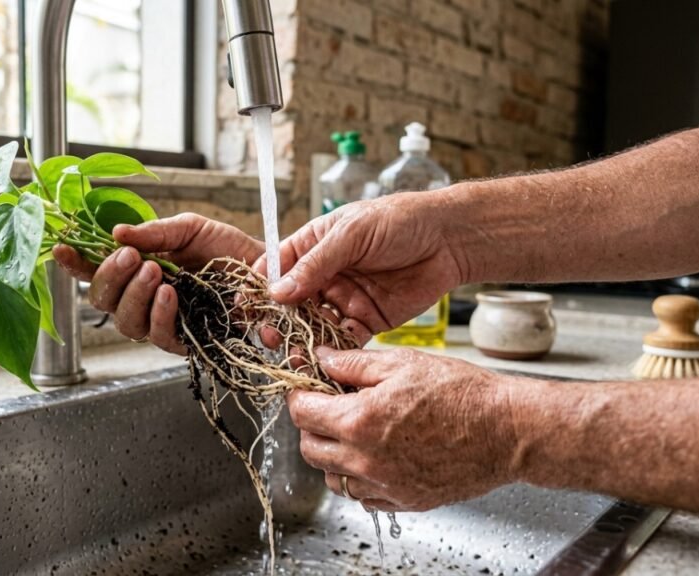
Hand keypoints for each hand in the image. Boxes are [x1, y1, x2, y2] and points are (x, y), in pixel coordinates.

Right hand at [53, 213, 262, 353]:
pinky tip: (169, 295)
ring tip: (154, 273)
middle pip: (102, 300)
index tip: (62, 248)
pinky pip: (158, 336)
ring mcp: (160, 322)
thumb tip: (116, 235)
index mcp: (136, 270)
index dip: (75, 263)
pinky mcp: (183, 341)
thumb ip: (154, 234)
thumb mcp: (189, 228)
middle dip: (110, 278)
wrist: (265, 269)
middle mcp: (141, 299)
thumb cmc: (226, 249)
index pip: (94, 271)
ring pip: (125, 322)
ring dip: (134, 296)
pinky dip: (159, 314)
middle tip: (130, 257)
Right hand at [261, 193, 465, 340]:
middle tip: (272, 336)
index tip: (249, 307)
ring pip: (313, 324)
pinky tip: (326, 358)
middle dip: (279, 321)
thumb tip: (278, 290)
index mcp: (314, 246)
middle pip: (291, 303)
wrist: (449, 239)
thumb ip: (316, 263)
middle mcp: (325, 275)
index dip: (261, 287)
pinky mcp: (366, 320)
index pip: (276, 268)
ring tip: (296, 354)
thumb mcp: (352, 233)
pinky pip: (343, 340)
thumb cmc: (400, 221)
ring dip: (303, 339)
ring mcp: (344, 299)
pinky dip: (333, 351)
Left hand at [287, 347, 518, 511]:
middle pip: (310, 449)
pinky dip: (360, 478)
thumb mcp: (403, 363)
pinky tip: (377, 455)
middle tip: (329, 407)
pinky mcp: (405, 500)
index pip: (302, 414)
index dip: (300, 395)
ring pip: (333, 477)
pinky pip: (363, 496)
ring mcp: (385, 485)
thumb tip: (322, 359)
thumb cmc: (462, 394)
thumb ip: (353, 364)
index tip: (307, 388)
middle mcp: (366, 460)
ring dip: (333, 455)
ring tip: (355, 432)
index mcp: (360, 421)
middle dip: (312, 426)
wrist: (507, 431)